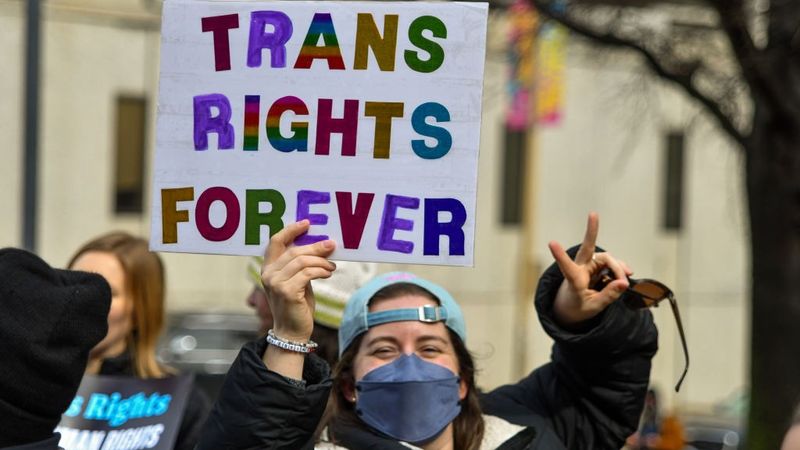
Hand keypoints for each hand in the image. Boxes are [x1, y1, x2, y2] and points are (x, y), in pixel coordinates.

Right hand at [260, 220, 336, 341]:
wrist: (292, 332)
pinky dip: (321, 271)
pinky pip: (308, 273)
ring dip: (321, 261)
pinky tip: (328, 273)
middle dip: (315, 246)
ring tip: (332, 265)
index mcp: (268, 268)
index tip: (307, 224)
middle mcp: (268, 274)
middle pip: (294, 250)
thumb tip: (321, 245)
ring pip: (302, 261)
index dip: (291, 230)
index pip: (275, 241)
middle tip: (331, 245)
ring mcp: (276, 283)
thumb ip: (301, 265)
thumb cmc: (296, 305)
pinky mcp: (286, 291)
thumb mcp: (297, 281)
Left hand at [549, 213, 632, 325]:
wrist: (573, 306)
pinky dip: (620, 270)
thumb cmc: (578, 307)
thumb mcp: (593, 307)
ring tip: (624, 283)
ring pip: (607, 259)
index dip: (560, 256)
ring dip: (618, 269)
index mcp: (573, 280)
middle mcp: (580, 268)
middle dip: (591, 231)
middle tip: (593, 214)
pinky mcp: (598, 266)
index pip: (567, 267)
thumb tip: (623, 283)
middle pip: (588, 248)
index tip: (551, 242)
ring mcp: (589, 265)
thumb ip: (609, 295)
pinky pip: (612, 264)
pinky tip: (626, 275)